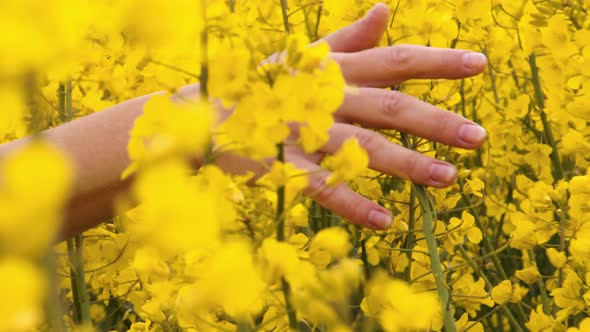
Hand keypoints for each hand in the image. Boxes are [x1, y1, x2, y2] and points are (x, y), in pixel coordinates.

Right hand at [217, 3, 487, 229]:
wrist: (205, 114)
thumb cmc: (263, 86)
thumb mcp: (304, 56)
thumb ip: (349, 38)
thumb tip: (385, 9)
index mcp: (334, 70)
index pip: (394, 60)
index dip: (437, 62)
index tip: (480, 64)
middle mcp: (326, 97)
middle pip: (388, 107)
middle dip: (435, 121)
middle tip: (478, 137)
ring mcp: (304, 132)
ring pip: (363, 147)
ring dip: (406, 164)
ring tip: (447, 179)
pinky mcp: (284, 165)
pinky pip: (323, 187)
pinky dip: (353, 204)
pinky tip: (385, 221)